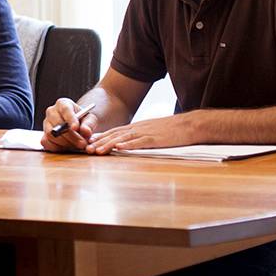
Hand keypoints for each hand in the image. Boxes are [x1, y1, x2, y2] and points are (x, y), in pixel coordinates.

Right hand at [41, 98, 98, 152]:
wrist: (77, 129)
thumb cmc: (83, 121)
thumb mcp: (90, 120)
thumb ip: (89, 124)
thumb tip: (85, 131)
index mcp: (63, 104)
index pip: (65, 109)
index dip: (70, 119)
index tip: (76, 128)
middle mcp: (51, 112)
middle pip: (57, 124)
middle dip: (71, 136)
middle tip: (82, 143)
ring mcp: (46, 124)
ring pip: (51, 134)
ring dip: (65, 143)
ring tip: (77, 145)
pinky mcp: (43, 136)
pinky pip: (47, 142)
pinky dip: (57, 147)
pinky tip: (67, 147)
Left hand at [85, 113, 200, 154]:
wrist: (190, 125)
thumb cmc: (172, 131)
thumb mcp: (152, 132)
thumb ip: (139, 137)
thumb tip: (127, 144)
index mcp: (137, 128)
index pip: (115, 132)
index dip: (101, 137)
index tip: (88, 142)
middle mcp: (138, 129)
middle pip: (115, 135)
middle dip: (99, 142)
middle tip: (86, 149)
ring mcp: (146, 133)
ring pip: (123, 138)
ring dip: (108, 144)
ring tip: (97, 150)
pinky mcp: (156, 139)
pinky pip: (140, 142)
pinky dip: (128, 145)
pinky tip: (119, 148)